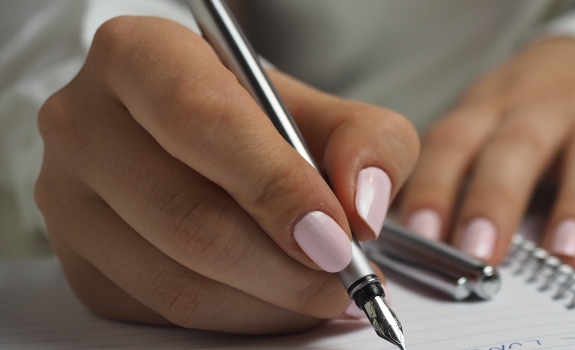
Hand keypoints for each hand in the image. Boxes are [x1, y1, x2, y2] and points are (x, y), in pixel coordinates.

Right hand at [35, 16, 417, 333]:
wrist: (204, 144)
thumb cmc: (261, 122)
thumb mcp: (327, 111)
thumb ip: (368, 143)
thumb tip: (362, 207)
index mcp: (139, 56)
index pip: (202, 122)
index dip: (276, 186)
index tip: (336, 234)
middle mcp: (86, 123)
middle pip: (188, 216)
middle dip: (285, 265)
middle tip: (344, 277)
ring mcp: (70, 199)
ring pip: (176, 280)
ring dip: (269, 302)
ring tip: (323, 291)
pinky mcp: (81, 262)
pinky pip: (164, 313)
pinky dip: (239, 317)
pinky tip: (277, 297)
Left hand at [398, 37, 574, 267]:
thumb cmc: (529, 108)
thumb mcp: (484, 122)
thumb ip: (454, 173)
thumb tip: (413, 240)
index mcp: (490, 110)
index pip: (453, 145)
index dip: (434, 188)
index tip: (420, 235)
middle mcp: (542, 109)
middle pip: (516, 149)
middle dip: (495, 201)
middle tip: (479, 251)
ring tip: (565, 255)